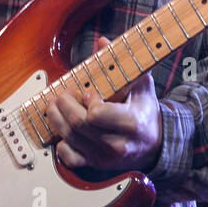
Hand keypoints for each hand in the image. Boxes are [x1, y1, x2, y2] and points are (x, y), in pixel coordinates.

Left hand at [47, 37, 161, 173]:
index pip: (97, 114)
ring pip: (69, 138)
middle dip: (64, 105)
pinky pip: (70, 158)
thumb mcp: (141, 85)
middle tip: (62, 94)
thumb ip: (123, 63)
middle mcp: (118, 144)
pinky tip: (63, 131)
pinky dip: (61, 144)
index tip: (88, 92)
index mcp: (131, 123)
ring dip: (56, 119)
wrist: (153, 144)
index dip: (88, 100)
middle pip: (79, 124)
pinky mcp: (95, 165)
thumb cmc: (145, 111)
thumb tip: (102, 41)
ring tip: (54, 105)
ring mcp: (104, 157)